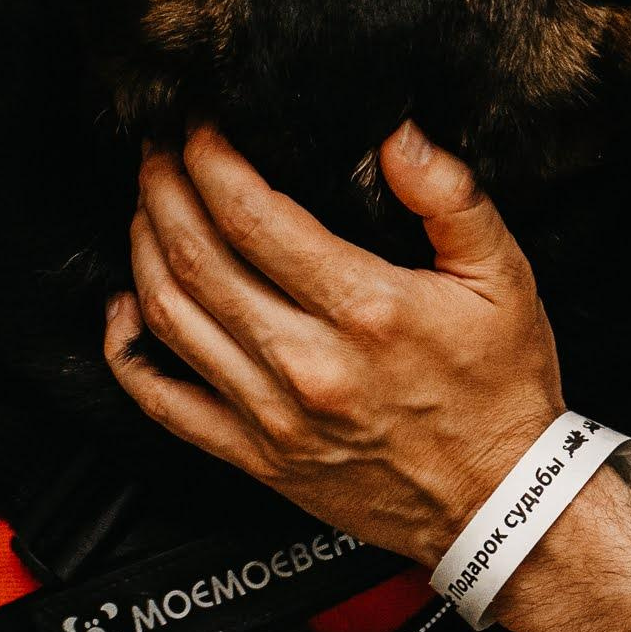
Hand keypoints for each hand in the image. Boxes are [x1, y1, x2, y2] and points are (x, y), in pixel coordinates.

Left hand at [105, 122, 563, 567]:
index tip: (199, 128)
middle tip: (159, 151)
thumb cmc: (502, 390)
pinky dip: (128, 352)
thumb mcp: (505, 277)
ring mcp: (273, 416)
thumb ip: (450, 196)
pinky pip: (165, 403)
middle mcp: (308, 364)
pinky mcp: (257, 457)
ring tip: (146, 207)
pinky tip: (126, 308)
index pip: (254, 217)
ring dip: (143, 249)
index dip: (210, 160)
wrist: (500, 503)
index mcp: (365, 310)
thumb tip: (396, 135)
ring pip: (170, 318)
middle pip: (197, 257)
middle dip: (164, 189)